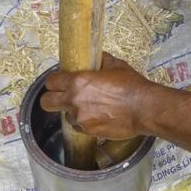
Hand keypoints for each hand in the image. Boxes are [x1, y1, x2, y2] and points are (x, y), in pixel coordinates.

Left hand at [39, 53, 154, 138]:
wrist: (144, 108)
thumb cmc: (132, 85)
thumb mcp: (116, 65)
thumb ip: (101, 61)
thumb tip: (96, 58)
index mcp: (78, 81)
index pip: (51, 82)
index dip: (54, 82)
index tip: (59, 82)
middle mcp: (74, 100)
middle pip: (46, 102)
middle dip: (51, 99)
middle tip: (61, 98)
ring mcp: (80, 118)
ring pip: (66, 116)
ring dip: (74, 112)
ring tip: (90, 108)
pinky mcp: (88, 131)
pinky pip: (79, 126)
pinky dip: (85, 123)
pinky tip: (98, 117)